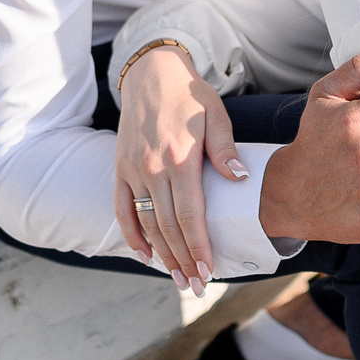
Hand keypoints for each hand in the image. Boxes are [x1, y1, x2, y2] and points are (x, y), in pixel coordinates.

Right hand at [114, 45, 242, 292]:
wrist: (151, 73)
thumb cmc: (190, 95)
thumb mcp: (216, 116)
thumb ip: (225, 150)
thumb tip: (240, 179)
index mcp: (180, 159)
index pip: (190, 215)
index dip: (198, 246)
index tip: (208, 270)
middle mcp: (152, 168)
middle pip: (168, 227)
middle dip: (182, 260)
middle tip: (195, 286)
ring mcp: (132, 170)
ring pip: (146, 223)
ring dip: (161, 255)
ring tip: (176, 278)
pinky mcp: (119, 168)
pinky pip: (122, 209)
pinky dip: (132, 235)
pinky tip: (145, 255)